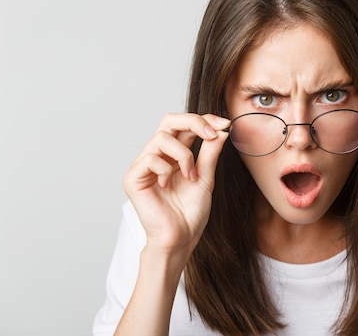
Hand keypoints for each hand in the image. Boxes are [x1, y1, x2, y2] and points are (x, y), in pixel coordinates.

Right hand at [123, 113, 229, 256]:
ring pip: (162, 137)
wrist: (181, 238)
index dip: (203, 120)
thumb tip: (221, 129)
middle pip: (169, 120)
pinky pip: (150, 158)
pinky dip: (166, 169)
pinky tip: (168, 185)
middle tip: (212, 133)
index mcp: (174, 154)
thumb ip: (210, 152)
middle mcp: (157, 155)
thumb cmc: (191, 212)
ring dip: (183, 155)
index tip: (225, 124)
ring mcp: (143, 165)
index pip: (184, 124)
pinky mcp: (133, 178)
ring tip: (191, 176)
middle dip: (194, 122)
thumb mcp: (206, 176)